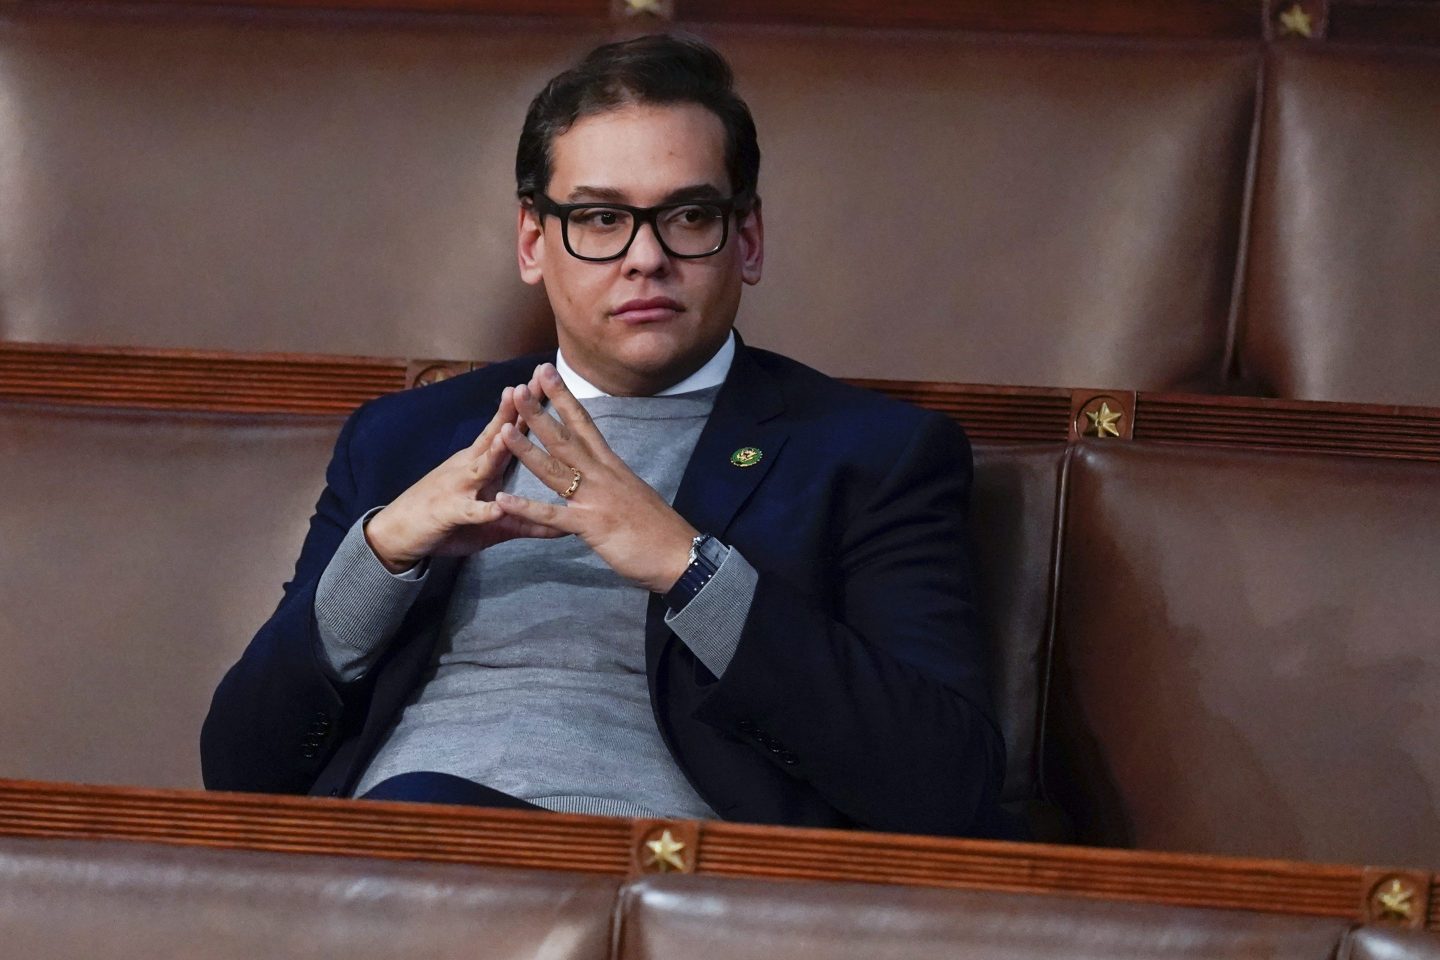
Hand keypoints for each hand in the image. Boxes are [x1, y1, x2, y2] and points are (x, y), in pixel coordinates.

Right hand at [364, 386, 561, 571]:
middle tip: (529, 386)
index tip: (545, 381)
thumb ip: (527, 519)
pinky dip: (483, 510)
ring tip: (512, 434)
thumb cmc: (448, 520)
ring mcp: (458, 487)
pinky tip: (497, 507)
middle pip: (496, 436)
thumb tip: (563, 526)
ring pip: (481, 467)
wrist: (399, 532)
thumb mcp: (493, 521)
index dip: (526, 407)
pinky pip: (469, 511)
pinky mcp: (449, 513)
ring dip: (496, 450)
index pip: (507, 429)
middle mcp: (470, 467)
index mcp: (482, 463)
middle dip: (514, 412)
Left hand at [495, 363, 697, 592]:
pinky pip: (553, 516)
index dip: (564, 397)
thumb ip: (612, 480)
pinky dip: (527, 508)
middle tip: (518, 389)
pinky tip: (504, 499)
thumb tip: (601, 472)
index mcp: (612, 466)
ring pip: (555, 470)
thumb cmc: (658, 527)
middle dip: (540, 413)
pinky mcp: (591, 526)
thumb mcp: (633, 493)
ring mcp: (595, 499)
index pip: (584, 424)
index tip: (545, 373)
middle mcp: (602, 475)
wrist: (680, 554)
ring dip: (527, 450)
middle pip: (565, 439)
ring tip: (503, 430)